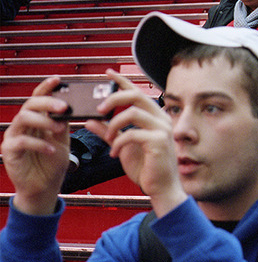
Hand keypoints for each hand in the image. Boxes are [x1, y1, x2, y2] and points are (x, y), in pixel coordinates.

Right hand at [1, 77, 72, 214]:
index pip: (38, 98)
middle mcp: (22, 126)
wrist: (44, 188)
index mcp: (36, 120)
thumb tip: (71, 108)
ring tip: (59, 129)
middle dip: (47, 102)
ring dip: (44, 121)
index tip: (58, 80)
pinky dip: (39, 143)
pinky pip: (21, 141)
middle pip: (30, 105)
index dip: (46, 87)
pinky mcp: (9, 151)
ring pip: (23, 118)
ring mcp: (14, 137)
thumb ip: (63, 125)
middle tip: (64, 106)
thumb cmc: (52, 164)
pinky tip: (51, 149)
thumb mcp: (62, 141)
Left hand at [95, 74, 185, 216]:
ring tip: (108, 137)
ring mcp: (162, 129)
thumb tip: (91, 120)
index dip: (122, 81)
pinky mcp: (159, 142)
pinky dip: (118, 142)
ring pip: (132, 112)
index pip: (137, 92)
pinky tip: (114, 153)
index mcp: (154, 117)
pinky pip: (132, 133)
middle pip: (136, 95)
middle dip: (114, 98)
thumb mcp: (122, 146)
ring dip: (113, 124)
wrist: (161, 188)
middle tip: (98, 108)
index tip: (108, 74)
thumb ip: (109, 132)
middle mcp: (161, 119)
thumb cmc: (147, 167)